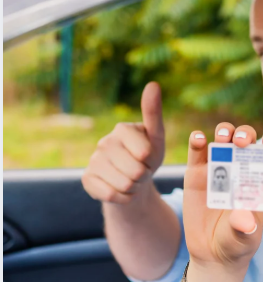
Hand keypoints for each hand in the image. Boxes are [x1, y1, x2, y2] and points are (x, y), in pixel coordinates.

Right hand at [82, 82, 165, 203]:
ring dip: (134, 187)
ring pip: (124, 185)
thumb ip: (154, 113)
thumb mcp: (157, 137)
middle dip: (144, 176)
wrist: (133, 180)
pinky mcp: (86, 179)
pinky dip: (123, 197)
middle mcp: (104, 142)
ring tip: (132, 179)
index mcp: (122, 129)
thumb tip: (153, 83)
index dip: (151, 160)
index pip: (145, 153)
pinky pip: (111, 195)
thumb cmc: (148, 155)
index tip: (148, 156)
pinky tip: (120, 189)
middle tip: (140, 170)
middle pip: (136, 171)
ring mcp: (93, 160)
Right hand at [180, 124, 262, 281]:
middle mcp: (241, 170)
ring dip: (224, 132)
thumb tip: (243, 219)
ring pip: (223, 141)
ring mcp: (218, 169)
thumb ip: (245, 228)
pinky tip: (198, 138)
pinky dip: (197, 141)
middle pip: (246, 141)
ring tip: (223, 138)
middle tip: (241, 141)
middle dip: (245, 135)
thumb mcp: (245, 238)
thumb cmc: (237, 244)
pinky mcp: (196, 175)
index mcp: (260, 180)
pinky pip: (197, 153)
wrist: (212, 255)